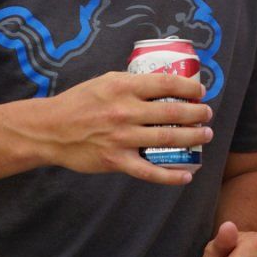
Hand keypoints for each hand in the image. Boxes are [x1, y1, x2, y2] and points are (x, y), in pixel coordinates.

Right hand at [27, 72, 212, 185]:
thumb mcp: (105, 81)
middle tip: (207, 114)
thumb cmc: (78, 102)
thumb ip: (131, 83)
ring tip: (204, 135)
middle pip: (173, 112)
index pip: (166, 84)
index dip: (189, 88)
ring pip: (167, 139)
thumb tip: (161, 83)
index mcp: (123, 87)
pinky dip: (170, 175)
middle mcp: (125, 111)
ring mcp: (122, 138)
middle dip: (197, 114)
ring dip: (192, 137)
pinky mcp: (116, 160)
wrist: (50, 129)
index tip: (200, 91)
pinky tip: (186, 175)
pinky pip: (149, 171)